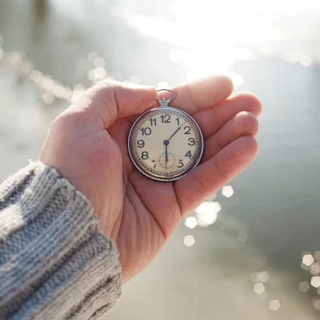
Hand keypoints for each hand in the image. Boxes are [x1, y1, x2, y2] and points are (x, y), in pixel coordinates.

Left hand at [40, 76, 260, 280]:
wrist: (66, 235)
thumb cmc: (68, 175)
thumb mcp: (76, 122)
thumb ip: (112, 96)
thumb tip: (153, 93)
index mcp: (118, 132)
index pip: (165, 107)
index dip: (196, 94)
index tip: (226, 83)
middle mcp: (140, 155)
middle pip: (189, 128)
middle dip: (222, 113)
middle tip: (253, 101)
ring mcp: (157, 183)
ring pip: (202, 153)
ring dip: (231, 135)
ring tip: (254, 120)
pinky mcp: (170, 210)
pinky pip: (204, 182)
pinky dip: (228, 164)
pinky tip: (249, 146)